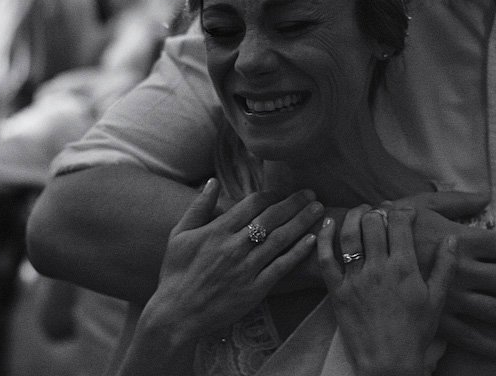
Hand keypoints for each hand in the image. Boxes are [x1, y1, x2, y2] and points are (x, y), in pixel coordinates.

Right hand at [143, 179, 321, 344]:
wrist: (176, 314)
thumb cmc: (176, 273)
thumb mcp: (179, 235)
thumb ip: (198, 207)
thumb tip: (212, 181)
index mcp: (217, 230)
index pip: (252, 204)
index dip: (271, 195)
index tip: (282, 192)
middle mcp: (235, 247)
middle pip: (272, 218)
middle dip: (294, 203)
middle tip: (311, 193)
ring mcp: (246, 269)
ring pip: (281, 240)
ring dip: (302, 222)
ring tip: (319, 210)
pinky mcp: (255, 290)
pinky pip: (281, 267)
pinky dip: (298, 253)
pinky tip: (312, 241)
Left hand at [318, 205, 456, 375]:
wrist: (388, 363)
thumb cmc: (414, 334)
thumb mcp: (436, 301)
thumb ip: (445, 267)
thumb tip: (451, 238)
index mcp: (404, 269)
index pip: (399, 224)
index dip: (401, 211)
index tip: (404, 211)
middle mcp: (378, 269)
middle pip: (372, 223)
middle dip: (377, 212)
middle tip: (379, 212)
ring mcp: (355, 279)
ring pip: (349, 235)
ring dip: (353, 216)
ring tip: (359, 211)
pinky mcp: (336, 291)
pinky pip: (325, 258)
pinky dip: (324, 238)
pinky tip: (327, 223)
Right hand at [394, 192, 495, 358]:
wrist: (357, 253)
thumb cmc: (390, 224)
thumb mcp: (422, 204)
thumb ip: (456, 201)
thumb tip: (486, 197)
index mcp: (462, 240)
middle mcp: (462, 269)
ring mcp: (451, 296)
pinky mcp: (436, 317)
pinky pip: (470, 336)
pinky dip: (491, 345)